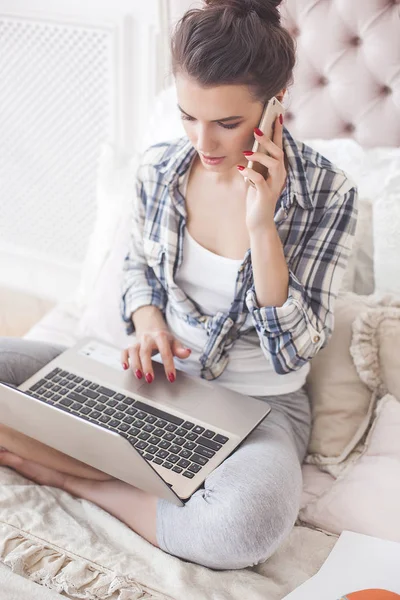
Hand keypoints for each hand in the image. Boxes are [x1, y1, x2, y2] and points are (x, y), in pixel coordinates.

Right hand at [121, 329, 190, 383]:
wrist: (150, 325)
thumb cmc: (163, 338)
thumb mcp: (173, 341)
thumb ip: (180, 349)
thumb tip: (187, 352)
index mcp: (160, 337)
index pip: (165, 352)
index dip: (168, 365)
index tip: (171, 378)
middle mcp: (147, 338)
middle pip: (145, 352)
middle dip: (147, 366)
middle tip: (150, 379)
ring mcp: (138, 342)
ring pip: (133, 352)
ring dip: (135, 364)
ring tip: (139, 376)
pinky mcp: (130, 346)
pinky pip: (124, 351)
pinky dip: (123, 358)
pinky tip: (125, 367)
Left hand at [238, 115, 286, 232]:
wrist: (258, 222)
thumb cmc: (256, 198)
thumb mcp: (255, 177)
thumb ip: (255, 164)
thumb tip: (248, 147)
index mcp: (277, 169)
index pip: (279, 147)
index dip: (278, 132)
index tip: (277, 115)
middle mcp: (279, 176)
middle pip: (279, 152)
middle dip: (269, 140)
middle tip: (257, 129)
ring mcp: (275, 185)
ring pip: (274, 164)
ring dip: (260, 156)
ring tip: (246, 152)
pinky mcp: (267, 196)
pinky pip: (260, 181)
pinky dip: (250, 173)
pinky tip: (241, 169)